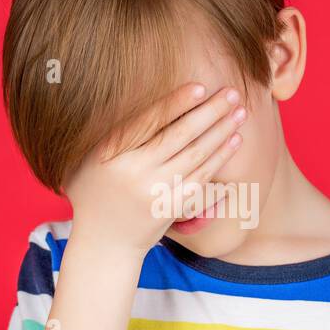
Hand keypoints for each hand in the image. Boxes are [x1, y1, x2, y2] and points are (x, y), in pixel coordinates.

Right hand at [63, 81, 246, 254]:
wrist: (103, 243)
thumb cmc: (93, 192)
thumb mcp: (89, 159)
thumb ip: (115, 133)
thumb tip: (143, 96)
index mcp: (111, 154)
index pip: (149, 121)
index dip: (176, 103)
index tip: (200, 87)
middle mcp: (135, 172)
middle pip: (179, 135)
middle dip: (209, 112)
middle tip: (232, 93)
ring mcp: (155, 192)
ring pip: (195, 155)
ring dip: (221, 132)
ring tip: (240, 112)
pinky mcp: (171, 208)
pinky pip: (201, 179)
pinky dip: (219, 158)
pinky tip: (233, 141)